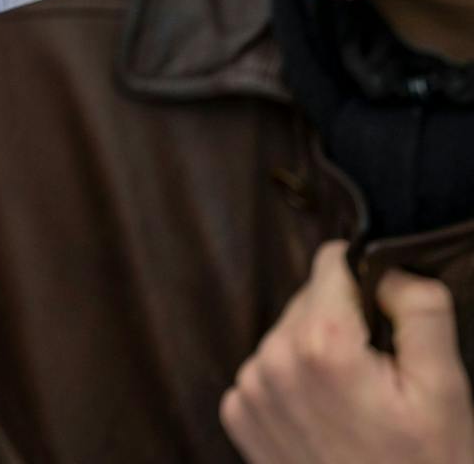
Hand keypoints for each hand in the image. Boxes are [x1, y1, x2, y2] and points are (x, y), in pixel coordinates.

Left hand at [221, 241, 473, 462]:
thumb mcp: (446, 390)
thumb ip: (419, 308)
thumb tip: (387, 267)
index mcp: (321, 345)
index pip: (331, 263)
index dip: (368, 283)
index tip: (389, 324)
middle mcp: (272, 359)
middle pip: (310, 299)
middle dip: (346, 325)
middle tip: (382, 382)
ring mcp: (250, 390)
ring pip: (289, 333)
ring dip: (320, 354)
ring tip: (358, 408)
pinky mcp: (239, 415)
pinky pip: (270, 369)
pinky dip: (296, 383)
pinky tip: (329, 422)